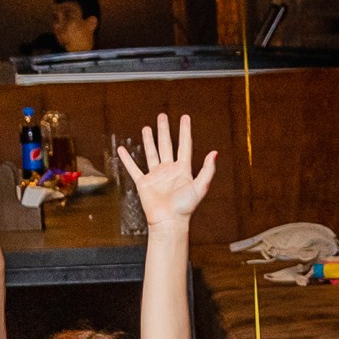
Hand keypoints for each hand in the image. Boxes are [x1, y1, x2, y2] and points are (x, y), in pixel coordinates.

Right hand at [117, 112, 216, 229]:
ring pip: (151, 153)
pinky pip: (134, 169)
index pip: (184, 145)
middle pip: (166, 145)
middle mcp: (169, 170)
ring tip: (146, 128)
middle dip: (164, 130)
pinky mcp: (144, 183)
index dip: (185, 131)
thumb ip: (208, 170)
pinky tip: (123, 150)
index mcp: (183, 169)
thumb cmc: (185, 207)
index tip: (185, 117)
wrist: (169, 222)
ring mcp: (156, 176)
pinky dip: (127, 159)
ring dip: (148, 140)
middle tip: (162, 116)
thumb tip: (215, 153)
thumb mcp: (200, 187)